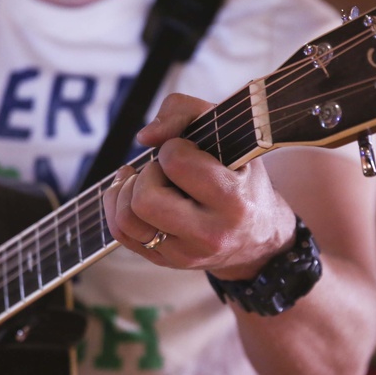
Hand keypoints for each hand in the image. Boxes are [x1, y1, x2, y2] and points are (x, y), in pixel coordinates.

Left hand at [102, 93, 296, 279]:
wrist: (257, 236)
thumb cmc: (240, 176)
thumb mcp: (230, 134)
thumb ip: (186, 111)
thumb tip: (144, 137)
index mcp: (233, 200)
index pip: (176, 163)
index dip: (173, 147)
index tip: (188, 151)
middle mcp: (210, 234)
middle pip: (145, 199)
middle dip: (147, 175)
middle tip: (165, 171)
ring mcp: (185, 254)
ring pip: (127, 219)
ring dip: (128, 191)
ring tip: (146, 181)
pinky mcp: (166, 262)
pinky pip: (121, 234)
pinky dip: (118, 206)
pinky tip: (131, 192)